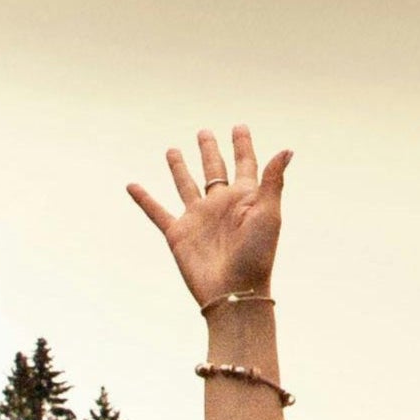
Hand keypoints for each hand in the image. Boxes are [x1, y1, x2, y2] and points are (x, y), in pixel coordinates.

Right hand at [128, 124, 291, 312]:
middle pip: (213, 170)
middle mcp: (220, 205)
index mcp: (244, 199)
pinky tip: (132, 186)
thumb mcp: (268, 214)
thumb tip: (287, 150)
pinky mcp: (178, 234)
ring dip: (179, 168)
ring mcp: (198, 218)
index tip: (239, 127)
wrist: (234, 292)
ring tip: (172, 150)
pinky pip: (157, 212)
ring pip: (185, 185)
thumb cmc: (257, 256)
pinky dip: (144, 199)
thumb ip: (273, 181)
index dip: (242, 146)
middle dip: (209, 151)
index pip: (244, 164)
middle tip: (204, 132)